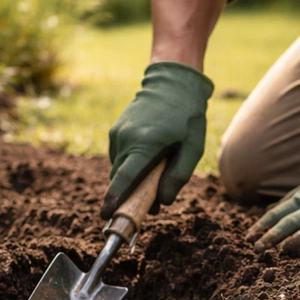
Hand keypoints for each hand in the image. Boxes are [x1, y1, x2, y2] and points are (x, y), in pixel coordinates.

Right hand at [102, 61, 213, 218]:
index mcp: (145, 144)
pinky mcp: (115, 130)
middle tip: (151, 204)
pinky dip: (129, 165)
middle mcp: (125, 138)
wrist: (172, 82)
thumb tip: (161, 201)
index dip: (115, 200)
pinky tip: (147, 158)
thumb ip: (177, 176)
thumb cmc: (187, 117)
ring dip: (130, 179)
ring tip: (154, 176)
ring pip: (118, 168)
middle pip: (119, 178)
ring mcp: (117, 133)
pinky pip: (118, 156)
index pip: (124, 179)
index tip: (107, 217)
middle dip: (129, 195)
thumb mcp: (192, 148)